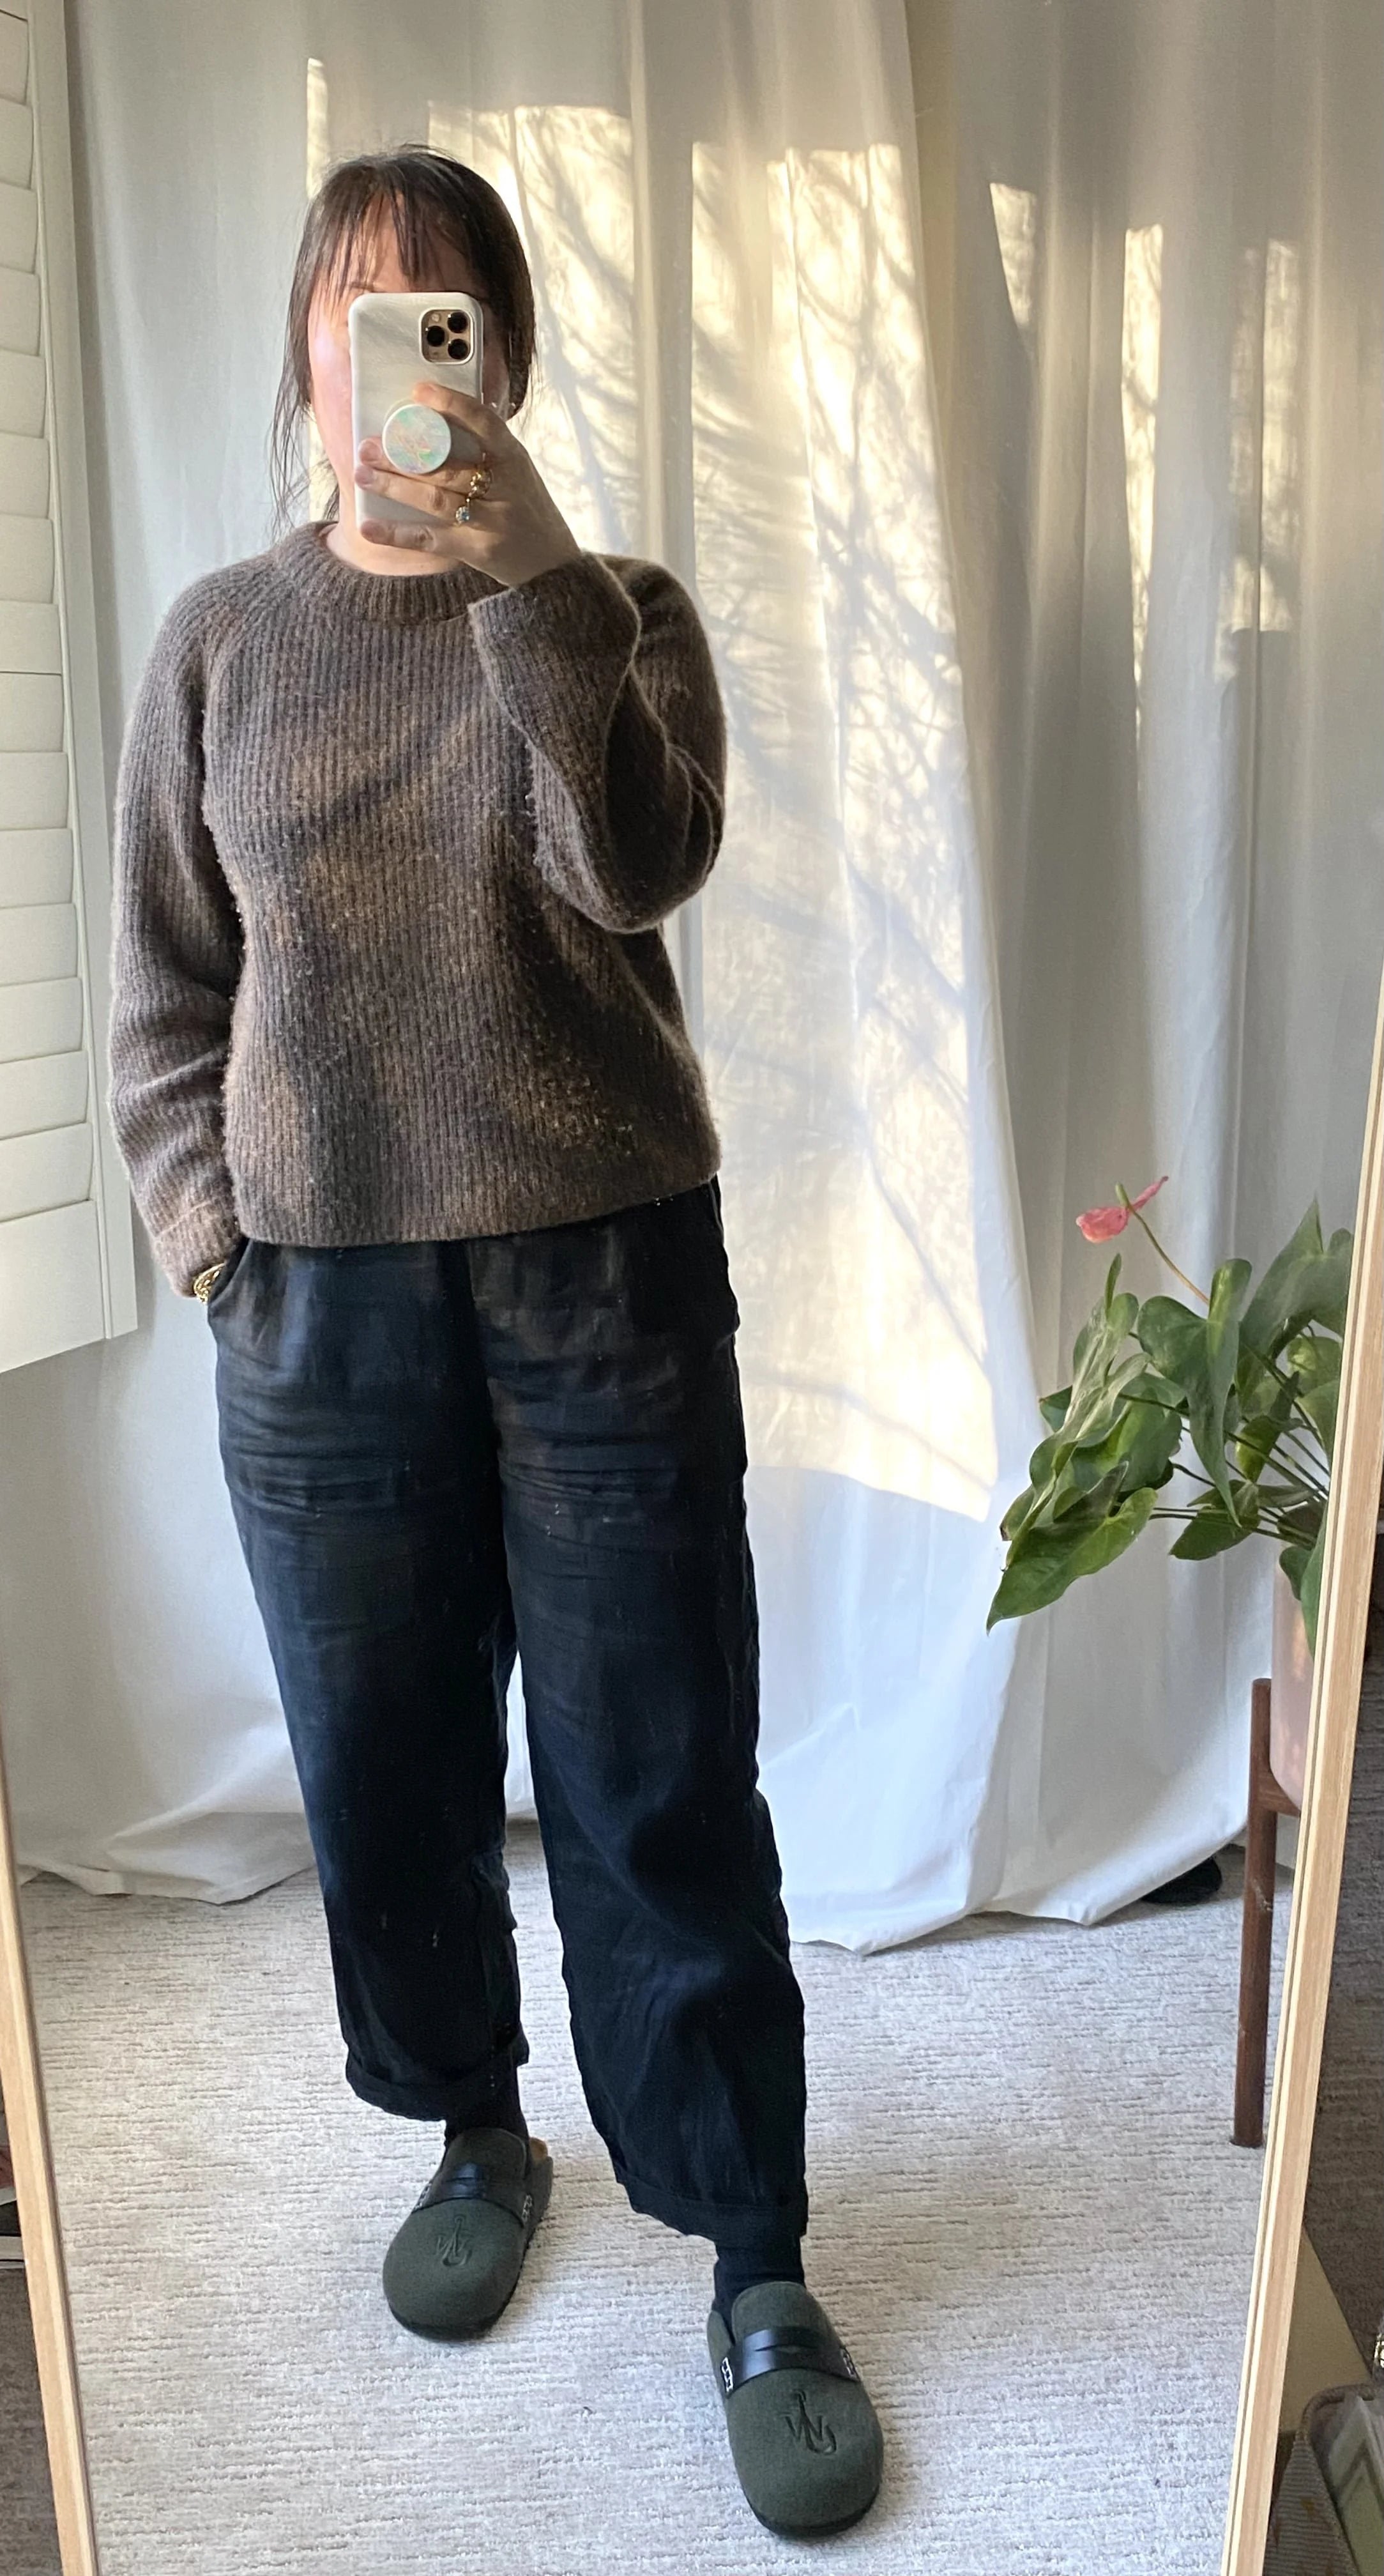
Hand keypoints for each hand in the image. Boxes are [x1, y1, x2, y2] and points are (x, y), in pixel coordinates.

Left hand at [354, 385, 583, 589]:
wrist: (553, 566)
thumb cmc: (527, 511)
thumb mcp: (517, 473)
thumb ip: (486, 450)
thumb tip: (436, 422)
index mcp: (513, 459)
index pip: (483, 421)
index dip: (451, 403)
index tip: (418, 391)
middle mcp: (504, 487)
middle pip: (446, 466)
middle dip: (402, 455)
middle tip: (367, 445)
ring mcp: (492, 521)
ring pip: (434, 499)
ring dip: (394, 485)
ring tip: (363, 474)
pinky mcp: (479, 551)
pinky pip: (431, 539)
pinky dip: (397, 533)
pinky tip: (370, 526)